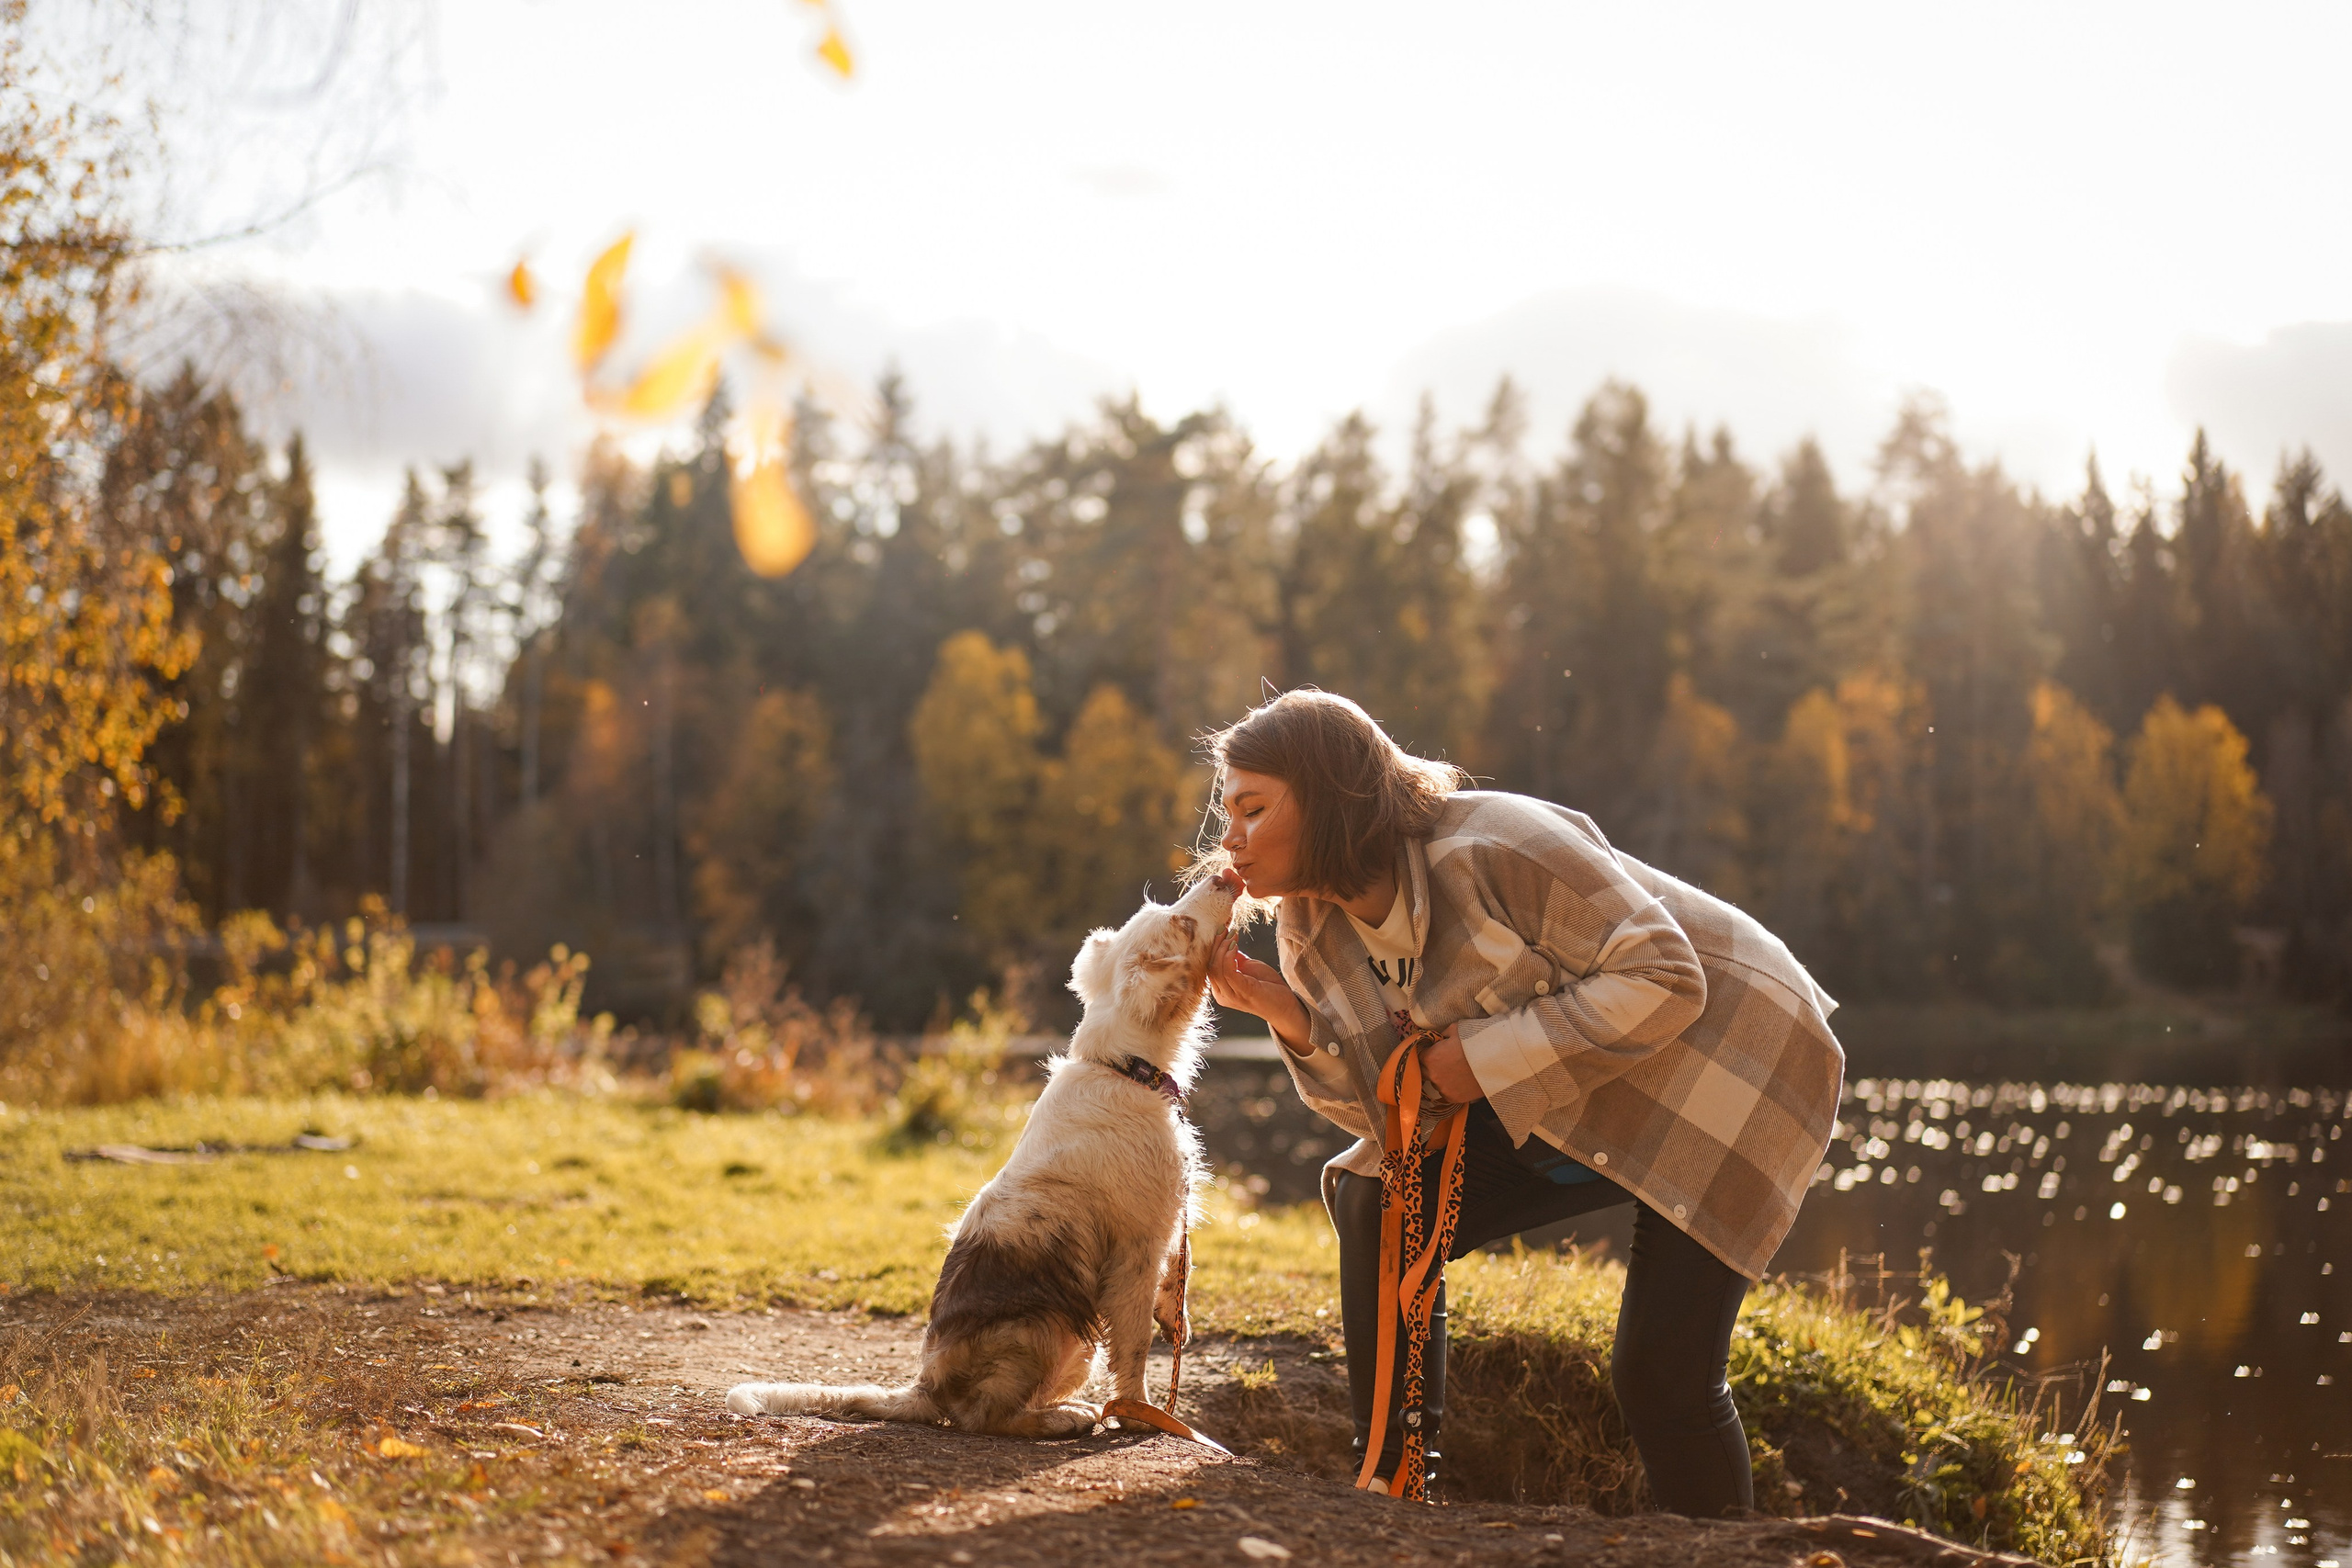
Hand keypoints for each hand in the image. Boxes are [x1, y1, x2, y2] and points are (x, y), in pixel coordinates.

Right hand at [1209, 932, 1312, 1053]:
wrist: (1286, 1006)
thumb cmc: (1268, 987)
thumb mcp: (1248, 970)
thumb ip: (1235, 960)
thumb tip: (1227, 943)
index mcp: (1221, 990)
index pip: (1209, 966)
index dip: (1213, 946)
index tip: (1222, 929)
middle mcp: (1222, 995)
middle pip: (1210, 966)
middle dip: (1216, 944)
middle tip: (1224, 928)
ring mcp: (1232, 995)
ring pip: (1216, 968)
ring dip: (1223, 947)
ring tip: (1232, 934)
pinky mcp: (1243, 992)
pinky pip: (1228, 972)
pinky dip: (1228, 956)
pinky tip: (1235, 945)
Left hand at [1418, 1025, 1485, 1104]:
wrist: (1496, 1061)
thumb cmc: (1474, 1042)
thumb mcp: (1456, 1030)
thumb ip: (1442, 1034)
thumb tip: (1438, 1038)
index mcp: (1430, 1057)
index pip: (1419, 1056)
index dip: (1427, 1052)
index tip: (1434, 1051)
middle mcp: (1432, 1075)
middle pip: (1423, 1071)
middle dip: (1430, 1066)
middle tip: (1443, 1061)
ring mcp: (1443, 1088)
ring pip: (1435, 1083)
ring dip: (1441, 1078)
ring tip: (1455, 1071)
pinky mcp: (1454, 1098)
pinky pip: (1446, 1093)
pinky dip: (1451, 1088)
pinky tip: (1460, 1081)